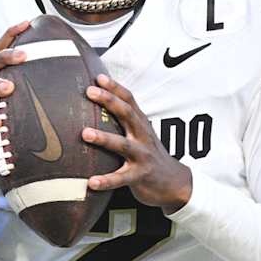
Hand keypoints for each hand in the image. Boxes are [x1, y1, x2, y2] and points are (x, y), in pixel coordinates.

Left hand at [83, 74, 191, 210]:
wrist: (175, 183)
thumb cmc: (149, 155)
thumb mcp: (141, 134)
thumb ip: (124, 121)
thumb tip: (96, 107)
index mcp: (141, 125)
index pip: (129, 100)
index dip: (115, 87)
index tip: (98, 77)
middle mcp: (143, 137)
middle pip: (127, 114)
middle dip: (109, 101)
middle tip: (89, 92)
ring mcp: (142, 156)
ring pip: (123, 145)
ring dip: (104, 138)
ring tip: (85, 133)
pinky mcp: (140, 176)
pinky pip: (122, 178)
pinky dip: (107, 180)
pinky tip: (91, 182)